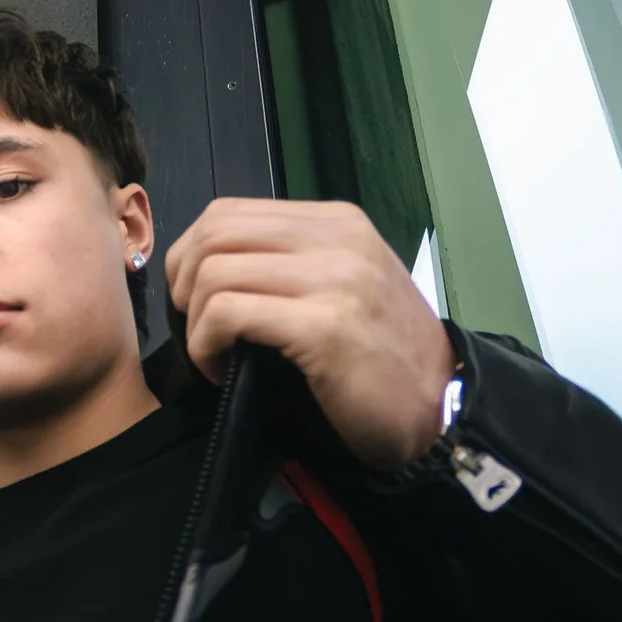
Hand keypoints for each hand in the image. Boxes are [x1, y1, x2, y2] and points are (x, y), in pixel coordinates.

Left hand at [163, 197, 455, 472]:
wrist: (439, 409)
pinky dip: (207, 345)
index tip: (191, 299)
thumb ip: (293, 263)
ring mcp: (334, 279)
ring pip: (215, 272)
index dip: (189, 253)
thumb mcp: (346, 286)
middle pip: (214, 233)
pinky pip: (229, 313)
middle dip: (182, 283)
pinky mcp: (323, 326)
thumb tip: (214, 266)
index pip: (229, 211)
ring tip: (215, 356)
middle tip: (195, 327)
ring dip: (196, 322)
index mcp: (338, 222)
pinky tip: (223, 371)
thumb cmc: (385, 359)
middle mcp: (336, 238)